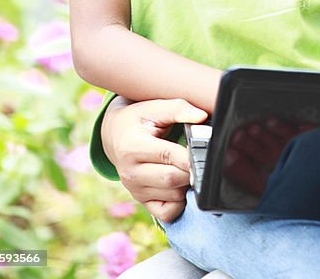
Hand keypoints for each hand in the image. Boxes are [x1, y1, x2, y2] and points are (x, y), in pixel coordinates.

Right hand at [101, 97, 207, 221]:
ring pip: (174, 196)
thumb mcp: (154, 107)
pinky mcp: (141, 201)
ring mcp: (135, 190)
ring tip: (187, 166)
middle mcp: (130, 173)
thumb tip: (202, 116)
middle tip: (199, 157)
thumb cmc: (138, 119)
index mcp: (132, 147)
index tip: (205, 149)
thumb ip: (178, 109)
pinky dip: (180, 202)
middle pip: (172, 179)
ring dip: (187, 184)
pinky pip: (167, 213)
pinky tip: (180, 183)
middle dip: (191, 169)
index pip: (168, 156)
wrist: (115, 135)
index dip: (190, 154)